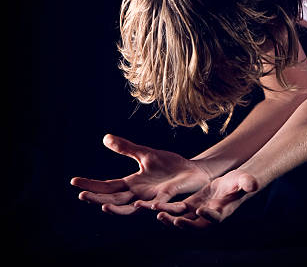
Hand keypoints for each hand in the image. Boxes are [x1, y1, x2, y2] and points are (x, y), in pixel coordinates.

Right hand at [70, 134, 210, 214]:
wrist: (193, 171)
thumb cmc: (170, 166)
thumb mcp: (145, 154)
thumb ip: (126, 148)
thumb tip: (105, 138)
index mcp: (133, 184)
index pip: (108, 186)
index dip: (92, 184)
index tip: (73, 181)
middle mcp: (140, 194)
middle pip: (115, 200)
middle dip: (98, 199)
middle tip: (82, 196)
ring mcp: (154, 197)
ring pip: (133, 208)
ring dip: (119, 209)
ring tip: (103, 207)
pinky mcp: (170, 196)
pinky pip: (160, 203)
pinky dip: (151, 205)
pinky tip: (142, 204)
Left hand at [154, 169, 258, 228]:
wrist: (232, 183)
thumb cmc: (240, 183)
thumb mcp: (244, 181)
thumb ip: (248, 183)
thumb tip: (254, 185)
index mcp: (222, 212)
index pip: (215, 218)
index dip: (208, 216)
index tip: (201, 211)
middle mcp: (207, 217)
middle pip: (194, 225)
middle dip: (183, 224)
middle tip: (173, 220)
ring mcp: (197, 213)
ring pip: (181, 219)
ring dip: (170, 218)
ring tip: (158, 213)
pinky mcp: (189, 207)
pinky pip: (176, 211)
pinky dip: (167, 209)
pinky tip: (154, 205)